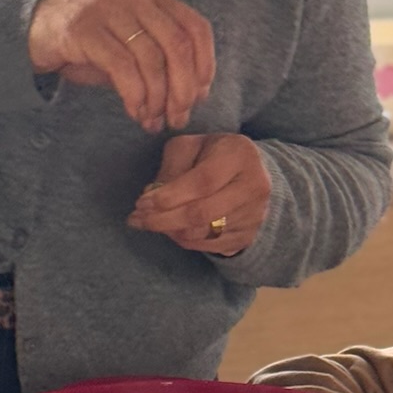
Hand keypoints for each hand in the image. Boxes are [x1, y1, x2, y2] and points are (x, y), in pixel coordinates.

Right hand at [28, 0, 214, 133]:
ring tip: (153, 120)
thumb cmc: (90, 40)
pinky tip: (135, 112)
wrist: (36, 27)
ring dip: (158, 98)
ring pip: (151, 59)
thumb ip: (160, 55)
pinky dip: (135, 96)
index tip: (201, 95)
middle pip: (177, 45)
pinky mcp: (85, 30)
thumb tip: (193, 95)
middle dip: (184, 88)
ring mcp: (109, 9)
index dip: (205, 64)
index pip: (195, 27)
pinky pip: (123, 68)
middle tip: (179, 116)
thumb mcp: (131, 38)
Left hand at [127, 133, 271, 255]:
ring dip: (170, 231)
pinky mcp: (248, 235)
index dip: (169, 196)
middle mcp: (254, 186)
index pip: (203, 182)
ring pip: (204, 233)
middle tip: (137, 219)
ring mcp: (255, 215)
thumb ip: (172, 166)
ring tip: (149, 222)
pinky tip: (170, 230)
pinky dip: (184, 240)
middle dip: (163, 219)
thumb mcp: (191, 146)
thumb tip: (152, 196)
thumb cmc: (213, 155)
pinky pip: (209, 246)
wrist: (251, 173)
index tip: (141, 202)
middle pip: (202, 213)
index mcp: (240, 155)